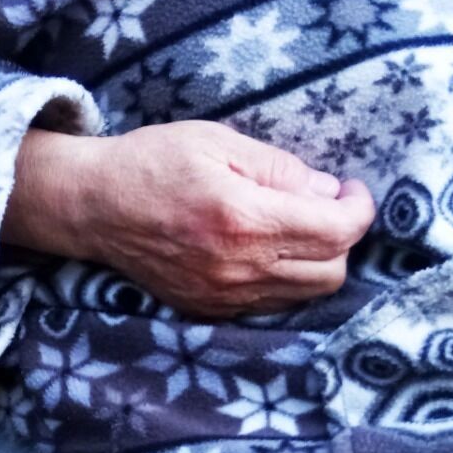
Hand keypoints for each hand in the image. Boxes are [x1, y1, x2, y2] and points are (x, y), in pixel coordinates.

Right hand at [2, 122, 375, 316]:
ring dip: (315, 262)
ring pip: (305, 295)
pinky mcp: (208, 309)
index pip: (337, 232)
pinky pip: (270, 304)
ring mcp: (222, 296)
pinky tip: (265, 250)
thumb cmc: (153, 162)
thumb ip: (281, 169)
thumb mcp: (220, 143)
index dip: (359, 209)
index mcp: (243, 219)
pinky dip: (282, 279)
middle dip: (341, 238)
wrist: (93, 207)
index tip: (351, 190)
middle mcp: (237, 268)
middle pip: (331, 273)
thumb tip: (329, 193)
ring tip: (294, 228)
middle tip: (324, 207)